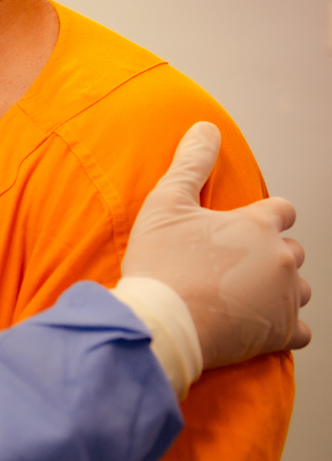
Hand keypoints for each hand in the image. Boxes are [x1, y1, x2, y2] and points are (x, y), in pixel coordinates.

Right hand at [123, 122, 310, 368]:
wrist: (160, 321)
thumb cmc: (160, 264)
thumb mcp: (165, 203)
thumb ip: (191, 163)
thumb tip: (206, 128)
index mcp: (258, 224)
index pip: (282, 210)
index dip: (262, 218)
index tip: (240, 229)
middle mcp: (281, 257)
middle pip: (291, 250)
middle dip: (268, 255)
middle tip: (231, 265)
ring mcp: (284, 297)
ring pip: (299, 289)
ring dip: (278, 289)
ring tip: (242, 294)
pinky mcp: (281, 332)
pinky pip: (300, 329)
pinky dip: (282, 326)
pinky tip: (256, 323)